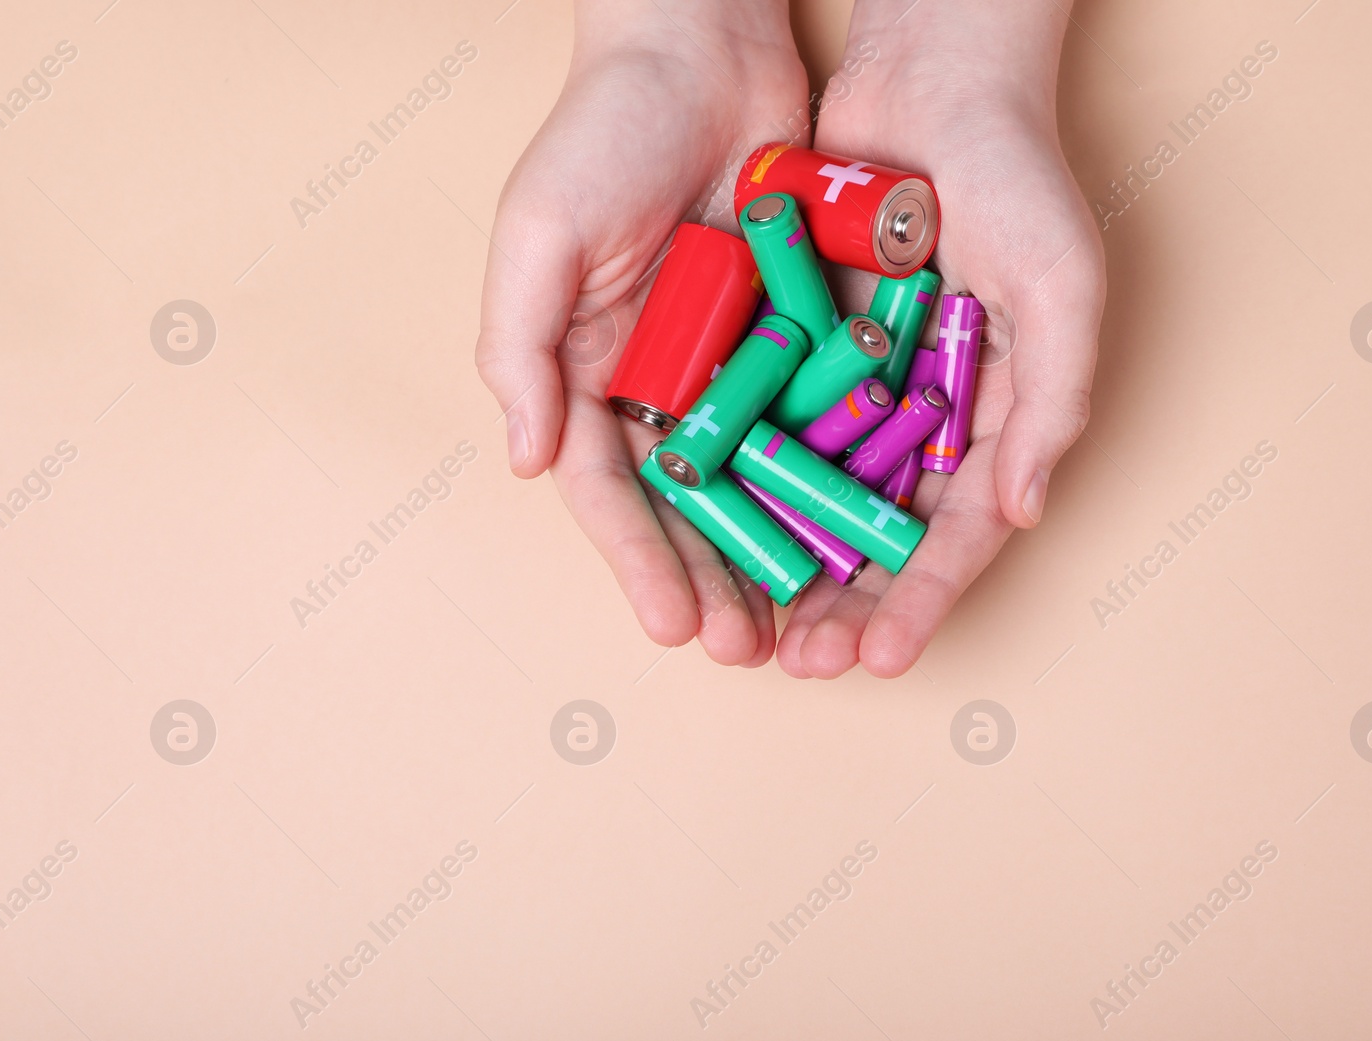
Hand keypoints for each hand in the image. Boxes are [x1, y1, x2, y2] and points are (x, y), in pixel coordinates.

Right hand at [476, 0, 807, 666]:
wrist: (702, 44)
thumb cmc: (602, 130)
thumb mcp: (537, 235)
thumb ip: (521, 349)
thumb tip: (527, 464)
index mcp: (587, 369)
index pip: (612, 490)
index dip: (637, 564)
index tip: (671, 627)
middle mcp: (656, 379)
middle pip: (685, 506)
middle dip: (710, 581)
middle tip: (744, 650)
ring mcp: (728, 361)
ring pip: (755, 479)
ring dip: (771, 553)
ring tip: (797, 622)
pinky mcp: (791, 332)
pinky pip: (811, 418)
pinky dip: (825, 477)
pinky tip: (850, 534)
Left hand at [777, 0, 1106, 677]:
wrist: (935, 74)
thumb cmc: (1019, 176)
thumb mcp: (1064, 289)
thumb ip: (1051, 404)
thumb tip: (1022, 515)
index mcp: (995, 415)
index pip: (959, 531)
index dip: (924, 599)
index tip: (885, 657)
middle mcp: (927, 413)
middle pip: (883, 534)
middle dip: (848, 606)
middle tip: (806, 664)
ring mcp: (861, 382)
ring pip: (819, 496)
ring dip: (790, 566)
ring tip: (755, 630)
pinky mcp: (803, 342)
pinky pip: (772, 423)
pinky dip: (748, 481)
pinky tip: (713, 535)